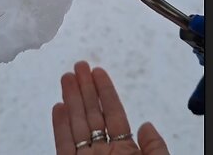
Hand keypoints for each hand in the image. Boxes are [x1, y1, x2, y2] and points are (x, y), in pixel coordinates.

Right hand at [52, 61, 169, 154]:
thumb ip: (154, 147)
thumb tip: (146, 126)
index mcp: (125, 150)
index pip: (114, 114)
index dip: (106, 92)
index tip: (98, 71)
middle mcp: (104, 151)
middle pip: (92, 114)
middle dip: (85, 88)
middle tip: (79, 65)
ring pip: (77, 125)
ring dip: (71, 100)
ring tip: (66, 77)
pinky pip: (64, 145)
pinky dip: (60, 127)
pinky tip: (58, 106)